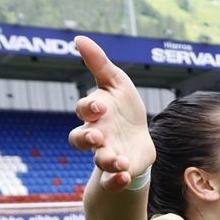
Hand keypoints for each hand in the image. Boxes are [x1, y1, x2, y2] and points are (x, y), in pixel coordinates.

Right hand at [69, 36, 154, 188]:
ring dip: (107, 160)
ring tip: (120, 161)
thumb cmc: (124, 108)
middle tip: (98, 137)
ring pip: (98, 160)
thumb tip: (79, 38)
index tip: (98, 106)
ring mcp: (106, 154)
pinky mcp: (119, 171)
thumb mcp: (116, 83)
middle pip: (79, 139)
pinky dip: (116, 181)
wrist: (139, 138)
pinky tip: (126, 176)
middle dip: (87, 138)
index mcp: (95, 114)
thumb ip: (98, 63)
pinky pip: (112, 181)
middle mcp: (96, 135)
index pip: (83, 111)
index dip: (87, 108)